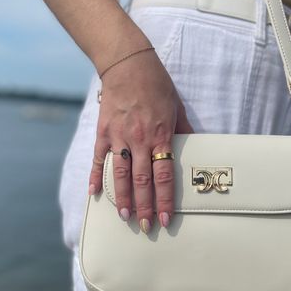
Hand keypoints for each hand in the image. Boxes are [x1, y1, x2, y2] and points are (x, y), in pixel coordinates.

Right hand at [88, 48, 193, 232]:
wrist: (128, 63)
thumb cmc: (157, 84)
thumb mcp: (176, 107)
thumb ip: (185, 130)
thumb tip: (197, 147)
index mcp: (160, 136)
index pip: (163, 176)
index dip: (165, 200)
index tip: (166, 219)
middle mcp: (138, 140)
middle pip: (141, 181)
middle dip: (144, 207)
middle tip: (146, 226)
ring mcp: (118, 137)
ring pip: (120, 175)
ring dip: (122, 198)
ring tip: (124, 217)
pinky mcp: (103, 131)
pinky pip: (98, 158)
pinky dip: (95, 176)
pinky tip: (94, 193)